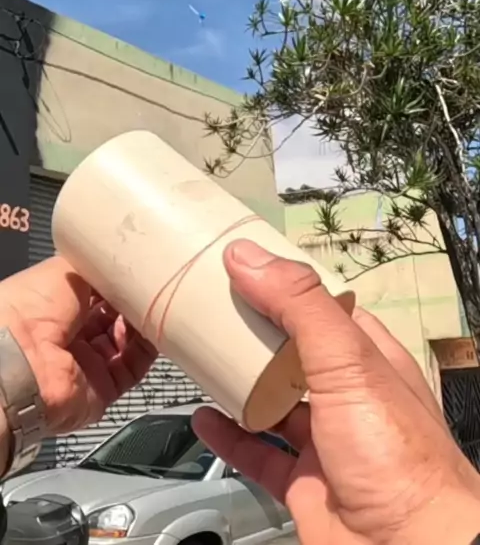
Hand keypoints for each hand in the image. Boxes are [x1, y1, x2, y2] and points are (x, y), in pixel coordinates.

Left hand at [0, 256, 155, 438]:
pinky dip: (148, 350)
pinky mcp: (101, 390)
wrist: (19, 361)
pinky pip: (133, 368)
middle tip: (152, 286)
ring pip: (128, 342)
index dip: (119, 281)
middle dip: (134, 302)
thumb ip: (98, 267)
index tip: (141, 269)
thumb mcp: (66, 268)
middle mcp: (70, 336)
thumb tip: (121, 265)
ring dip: (144, 323)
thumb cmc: (30, 307)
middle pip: (115, 317)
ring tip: (156, 304)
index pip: (98, 292)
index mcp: (56, 306)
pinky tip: (157, 329)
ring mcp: (86, 364)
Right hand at [194, 241, 479, 544]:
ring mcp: (326, 440)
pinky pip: (258, 453)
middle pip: (291, 351)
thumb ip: (300, 305)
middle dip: (254, 331)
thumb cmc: (397, 456)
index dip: (283, 284)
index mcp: (367, 356)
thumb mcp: (348, 361)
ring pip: (273, 401)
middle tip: (212, 307)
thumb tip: (251, 258)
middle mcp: (347, 395)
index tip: (242, 265)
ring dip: (238, 381)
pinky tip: (206, 420)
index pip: (321, 305)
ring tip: (202, 356)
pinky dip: (230, 436)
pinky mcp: (304, 482)